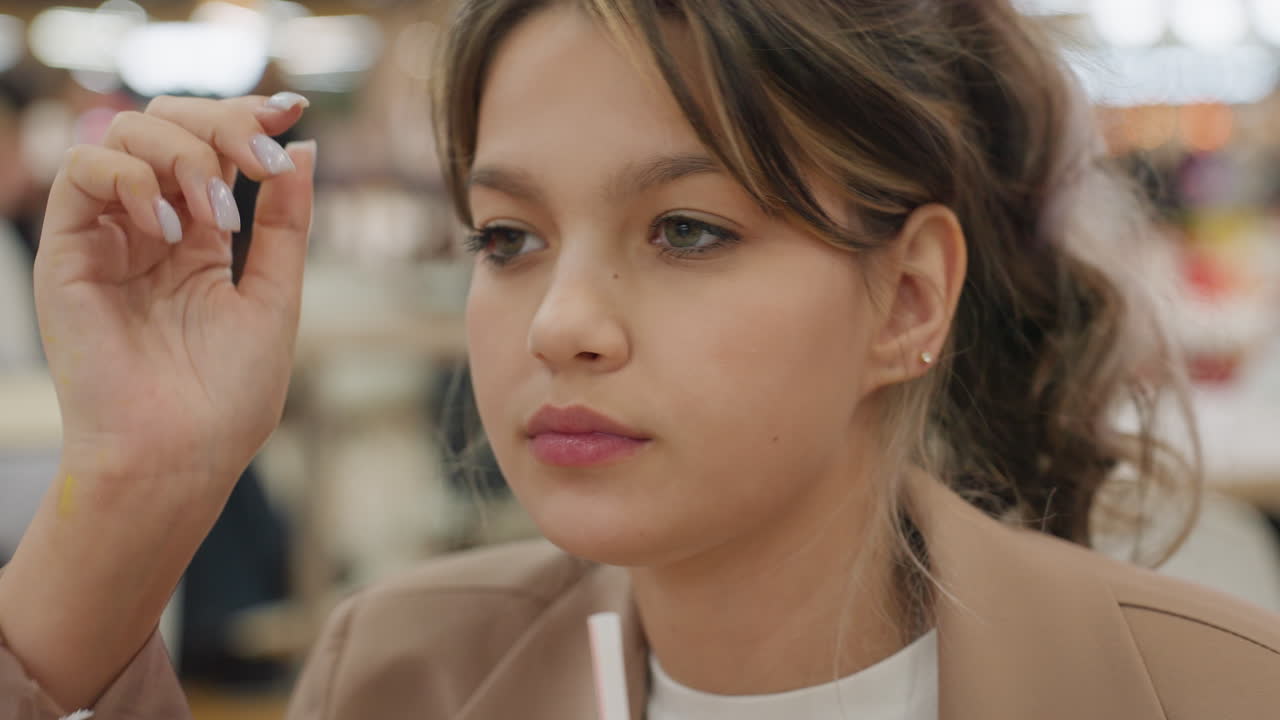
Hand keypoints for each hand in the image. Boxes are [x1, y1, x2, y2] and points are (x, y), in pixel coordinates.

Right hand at [35, 94, 314, 494]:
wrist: (179, 456)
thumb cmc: (228, 396)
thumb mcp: (275, 297)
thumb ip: (285, 223)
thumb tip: (300, 148)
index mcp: (199, 238)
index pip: (213, 147)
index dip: (248, 116)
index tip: (293, 110)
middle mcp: (151, 229)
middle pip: (170, 123)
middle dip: (224, 124)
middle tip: (263, 162)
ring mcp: (108, 236)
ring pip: (126, 131)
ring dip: (187, 156)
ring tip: (218, 220)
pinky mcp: (68, 251)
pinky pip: (84, 170)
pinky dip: (133, 179)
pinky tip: (170, 231)